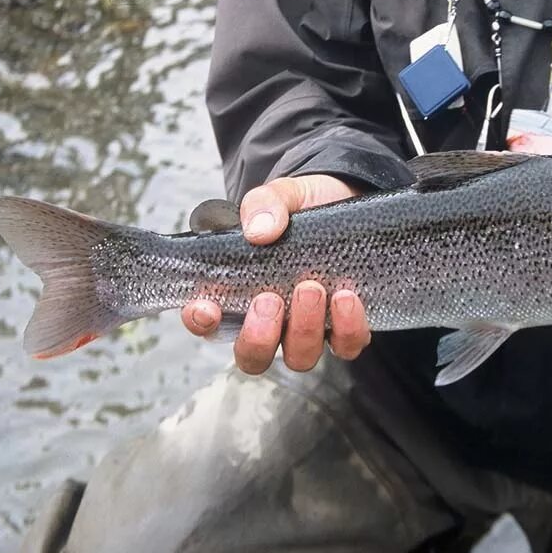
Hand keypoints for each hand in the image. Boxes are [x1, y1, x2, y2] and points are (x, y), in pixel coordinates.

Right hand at [180, 175, 372, 373]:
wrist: (349, 202)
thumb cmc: (304, 209)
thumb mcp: (282, 195)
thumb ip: (264, 204)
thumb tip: (259, 231)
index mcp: (239, 294)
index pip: (208, 323)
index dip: (201, 323)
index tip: (207, 307)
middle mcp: (271, 323)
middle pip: (252, 356)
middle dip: (258, 335)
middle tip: (269, 299)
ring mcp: (309, 330)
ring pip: (299, 357)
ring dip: (303, 330)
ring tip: (311, 289)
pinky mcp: (346, 328)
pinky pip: (346, 346)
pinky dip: (347, 328)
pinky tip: (348, 298)